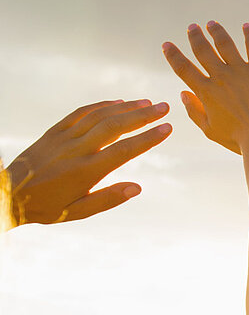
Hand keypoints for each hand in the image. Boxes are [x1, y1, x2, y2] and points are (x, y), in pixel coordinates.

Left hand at [6, 100, 171, 225]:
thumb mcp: (77, 212)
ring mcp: (65, 137)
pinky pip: (81, 113)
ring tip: (147, 103)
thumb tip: (137, 188)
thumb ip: (108, 199)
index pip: (124, 150)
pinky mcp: (55, 131)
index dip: (148, 138)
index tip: (167, 129)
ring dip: (126, 107)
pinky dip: (102, 106)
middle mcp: (76, 150)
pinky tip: (118, 103)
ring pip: (100, 116)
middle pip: (116, 126)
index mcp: (86, 171)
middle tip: (164, 107)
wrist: (8, 193)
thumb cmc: (45, 207)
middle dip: (143, 116)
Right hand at [162, 22, 248, 154]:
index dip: (173, 55)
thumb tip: (183, 93)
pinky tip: (246, 26)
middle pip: (203, 50)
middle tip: (192, 27)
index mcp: (206, 92)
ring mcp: (241, 71)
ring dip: (217, 32)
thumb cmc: (238, 139)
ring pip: (225, 44)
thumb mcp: (210, 130)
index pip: (183, 68)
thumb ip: (194, 111)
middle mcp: (221, 77)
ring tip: (212, 24)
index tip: (166, 44)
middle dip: (195, 37)